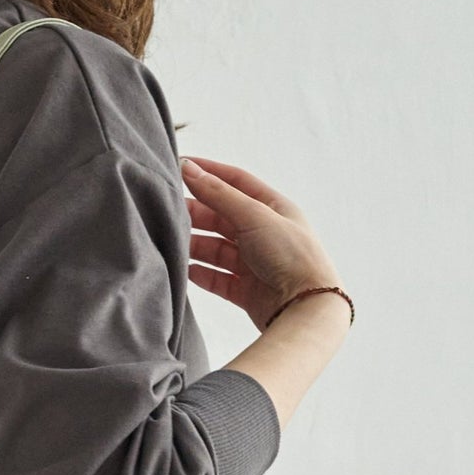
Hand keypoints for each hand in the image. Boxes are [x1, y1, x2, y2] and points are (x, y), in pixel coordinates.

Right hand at [179, 156, 343, 332]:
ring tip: (173, 243)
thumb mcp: (254, 215)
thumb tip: (189, 168)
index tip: (180, 167)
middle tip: (169, 212)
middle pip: (222, 217)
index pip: (236, 182)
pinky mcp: (246, 291)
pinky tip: (185, 271)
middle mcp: (263, 233)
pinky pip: (217, 279)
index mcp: (272, 208)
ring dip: (196, 246)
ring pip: (217, 249)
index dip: (209, 173)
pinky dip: (201, 275)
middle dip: (196, 213)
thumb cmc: (289, 255)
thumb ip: (218, 194)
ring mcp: (255, 263)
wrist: (304, 307)